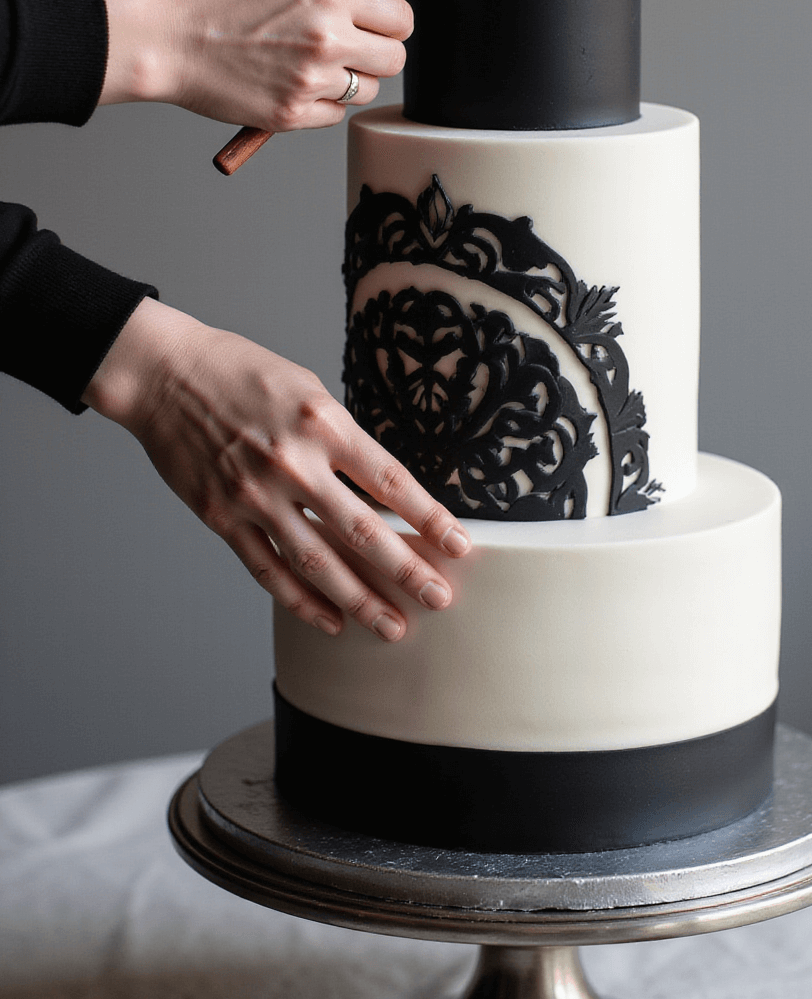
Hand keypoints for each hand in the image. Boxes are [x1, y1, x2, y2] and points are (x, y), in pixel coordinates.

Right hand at [84, 299, 470, 639]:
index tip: (460, 547)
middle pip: (362, 531)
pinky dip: (302, 601)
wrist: (164, 374)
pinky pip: (268, 570)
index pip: (390, 482)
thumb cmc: (241, 372)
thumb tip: (382, 488)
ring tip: (392, 626)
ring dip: (359, 600)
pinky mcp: (222, 518)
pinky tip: (331, 620)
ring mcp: (255, 496)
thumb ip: (342, 437)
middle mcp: (292, 463)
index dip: (430, 519)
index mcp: (323, 423)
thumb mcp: (307, 388)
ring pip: (317, 562)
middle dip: (406, 571)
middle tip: (440, 600)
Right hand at [98, 0, 411, 128]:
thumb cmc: (219, 8)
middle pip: (394, 60)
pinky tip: (291, 88)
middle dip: (378, 58)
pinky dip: (321, 107)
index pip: (401, 17)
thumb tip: (374, 19)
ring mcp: (312, 79)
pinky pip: (335, 116)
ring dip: (349, 85)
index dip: (392, 25)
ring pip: (367, 91)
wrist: (171, 41)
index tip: (381, 28)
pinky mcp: (294, 114)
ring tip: (310, 69)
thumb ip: (334, 2)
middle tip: (352, 55)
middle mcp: (328, 36)